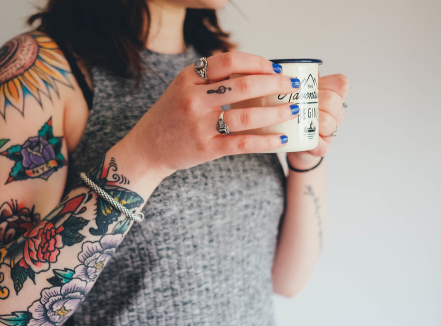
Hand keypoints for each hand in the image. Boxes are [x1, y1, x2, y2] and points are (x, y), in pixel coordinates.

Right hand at [121, 52, 301, 179]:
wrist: (147, 149)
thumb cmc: (170, 117)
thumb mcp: (182, 89)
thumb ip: (210, 80)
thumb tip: (253, 73)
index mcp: (188, 78)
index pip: (229, 61)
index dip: (258, 62)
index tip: (276, 68)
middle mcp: (194, 99)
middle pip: (244, 85)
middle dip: (275, 84)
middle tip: (293, 87)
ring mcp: (200, 125)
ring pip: (248, 115)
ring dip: (277, 112)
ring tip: (294, 109)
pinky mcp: (206, 149)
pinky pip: (243, 143)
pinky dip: (265, 141)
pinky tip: (280, 139)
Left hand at [286, 74, 349, 168]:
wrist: (291, 141)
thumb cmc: (294, 111)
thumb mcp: (296, 92)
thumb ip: (294, 78)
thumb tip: (283, 67)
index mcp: (332, 95)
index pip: (341, 83)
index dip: (327, 84)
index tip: (310, 88)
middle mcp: (336, 112)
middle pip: (333, 101)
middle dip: (314, 102)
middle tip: (297, 104)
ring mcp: (331, 131)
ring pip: (328, 122)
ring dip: (312, 122)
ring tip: (297, 121)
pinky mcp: (322, 148)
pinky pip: (323, 145)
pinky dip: (313, 143)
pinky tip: (305, 141)